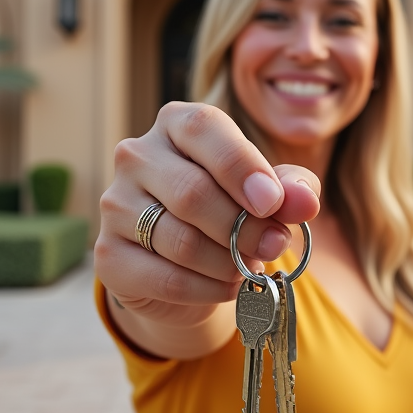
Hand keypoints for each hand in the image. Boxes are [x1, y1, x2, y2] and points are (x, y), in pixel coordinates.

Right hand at [94, 102, 319, 356]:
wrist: (184, 265)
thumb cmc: (229, 210)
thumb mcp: (266, 191)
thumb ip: (290, 188)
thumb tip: (305, 201)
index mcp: (175, 124)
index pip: (203, 129)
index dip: (241, 166)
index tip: (272, 203)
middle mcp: (136, 156)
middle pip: (192, 192)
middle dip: (245, 226)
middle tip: (275, 244)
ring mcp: (115, 204)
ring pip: (180, 240)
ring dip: (229, 262)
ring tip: (250, 264)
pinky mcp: (108, 254)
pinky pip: (166, 278)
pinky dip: (209, 288)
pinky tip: (228, 286)